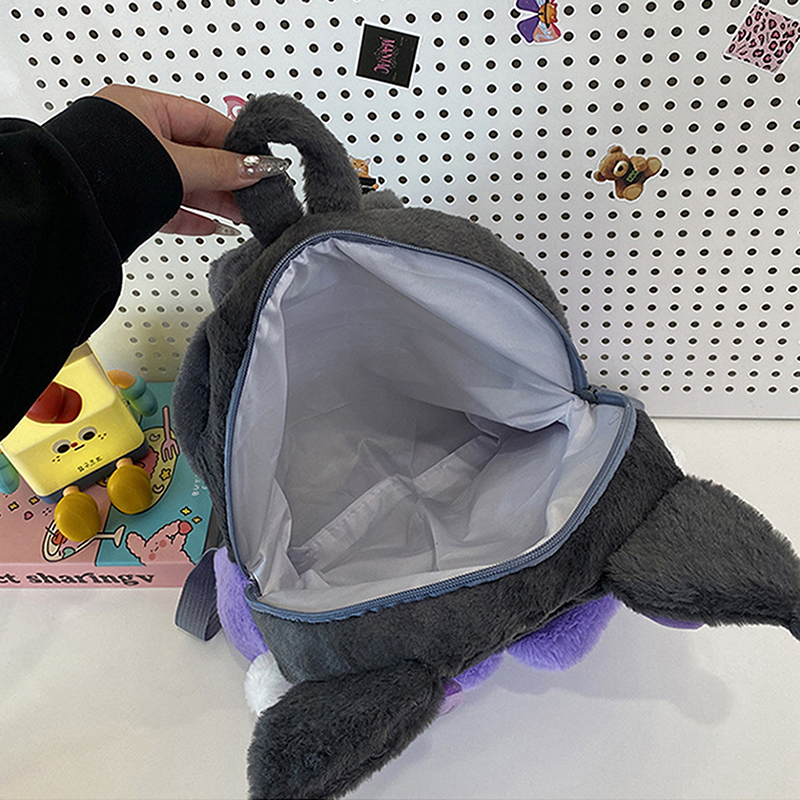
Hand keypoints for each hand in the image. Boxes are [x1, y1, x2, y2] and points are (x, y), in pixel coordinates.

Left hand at [94, 84, 285, 234]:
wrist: (63, 212)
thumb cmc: (102, 173)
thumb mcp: (174, 165)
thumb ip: (218, 167)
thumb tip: (257, 166)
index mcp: (141, 109)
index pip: (205, 121)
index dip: (238, 142)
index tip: (264, 161)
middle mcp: (136, 138)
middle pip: (198, 156)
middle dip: (231, 177)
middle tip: (261, 192)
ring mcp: (133, 172)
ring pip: (187, 185)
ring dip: (218, 201)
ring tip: (247, 214)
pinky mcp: (132, 203)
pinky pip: (172, 208)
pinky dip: (196, 218)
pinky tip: (216, 227)